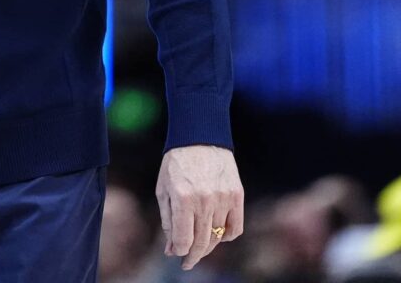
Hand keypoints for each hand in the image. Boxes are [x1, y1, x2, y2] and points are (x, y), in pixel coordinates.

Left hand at [154, 144, 243, 270]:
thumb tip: (171, 250)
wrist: (200, 138)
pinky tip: (217, 234)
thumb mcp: (164, 190)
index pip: (183, 240)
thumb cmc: (177, 164)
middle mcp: (204, 200)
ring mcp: (223, 198)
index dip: (179, 251)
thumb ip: (168, 221)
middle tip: (187, 262)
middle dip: (192, 256)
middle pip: (201, 243)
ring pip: (218, 238)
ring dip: (208, 247)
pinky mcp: (237, 195)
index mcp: (183, 198)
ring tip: (200, 247)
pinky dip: (227, 236)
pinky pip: (235, 228)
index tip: (176, 254)